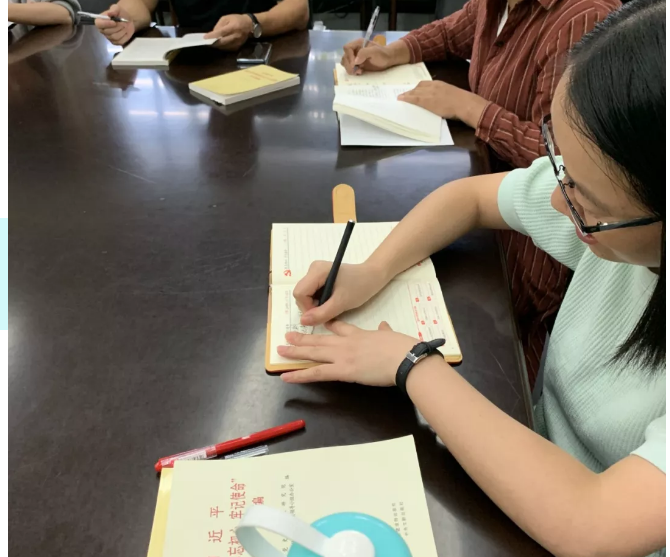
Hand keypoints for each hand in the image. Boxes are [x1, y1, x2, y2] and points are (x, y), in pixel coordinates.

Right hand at [95, 4, 133, 45]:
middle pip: (108, 32)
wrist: (127, 20)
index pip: (99, 24)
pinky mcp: (115, 42)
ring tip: (125, 26)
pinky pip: (120, 41)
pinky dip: (125, 36)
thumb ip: (113, 10)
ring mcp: (109, 37)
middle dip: (118, 27)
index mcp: (100, 21)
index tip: (114, 22)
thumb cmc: (120, 14)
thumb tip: (109, 14)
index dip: (106, 24)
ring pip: (115, 37)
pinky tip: (125, 31)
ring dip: (122, 31)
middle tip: (123, 23)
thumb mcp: (117, 8)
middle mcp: (102, 30)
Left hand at [204, 14, 253, 49]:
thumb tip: (213, 33)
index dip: (212, 36)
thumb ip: (219, 25)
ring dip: (217, 46)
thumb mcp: (226, 18)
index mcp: (233, 27)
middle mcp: (235, 36)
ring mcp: (237, 43)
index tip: (205, 37)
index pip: (221, 33)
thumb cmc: (236, 20)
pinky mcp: (238, 47)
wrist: (249, 26)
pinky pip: (228, 49)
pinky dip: (222, 47)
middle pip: (222, 42)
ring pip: (224, 47)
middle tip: (207, 43)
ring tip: (212, 44)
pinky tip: (219, 45)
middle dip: (214, 43)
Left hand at [278, 321, 416, 384]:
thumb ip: (385, 331)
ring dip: (295, 352)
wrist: (404, 357)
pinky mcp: (342, 371)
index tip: (320, 322)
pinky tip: (287, 376)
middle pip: (320, 340)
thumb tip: (385, 326)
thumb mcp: (391, 334)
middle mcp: (346, 343)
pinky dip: (299, 375)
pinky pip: (316, 373)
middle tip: (287, 336)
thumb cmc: (401, 347)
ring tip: (280, 350)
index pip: (340, 327)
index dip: (328, 325)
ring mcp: (342, 356)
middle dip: (302, 338)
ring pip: (313, 353)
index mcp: (359, 334)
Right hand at [293, 261, 389, 325]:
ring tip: (333, 305)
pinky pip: (312, 293)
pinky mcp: (319, 277)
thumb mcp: (341, 303)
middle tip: (329, 310)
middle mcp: (312, 269)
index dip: (307, 308)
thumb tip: (303, 321)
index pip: (300, 293)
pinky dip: (320, 301)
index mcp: (316, 270)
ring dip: (316, 305)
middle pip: (301, 294)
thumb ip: (322, 313)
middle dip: (312, 306)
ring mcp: (315, 272)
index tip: (322, 314)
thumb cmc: (360, 287)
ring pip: (306, 295)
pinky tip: (332, 301)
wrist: (373, 276)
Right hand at [341, 38, 395, 74]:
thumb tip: (355, 61)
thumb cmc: (382, 54)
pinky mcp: (357, 65)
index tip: (355, 64)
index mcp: (358, 44)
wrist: (388, 59)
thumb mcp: (375, 51)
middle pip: (345, 57)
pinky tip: (359, 72)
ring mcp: (355, 58)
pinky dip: (352, 72)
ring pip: (345, 63)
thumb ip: (364, 53)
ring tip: (358, 72)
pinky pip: (350, 68)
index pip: (347, 48)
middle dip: (349, 65)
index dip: (349, 56)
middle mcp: (355, 50)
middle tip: (356, 70)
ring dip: (349, 69)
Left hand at [398, 81, 489, 123]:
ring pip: (414, 92)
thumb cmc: (462, 102)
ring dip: (407, 95)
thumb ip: (444, 95)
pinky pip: (414, 99)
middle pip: (418, 87)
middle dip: (411, 91)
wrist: (464, 104)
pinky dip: (407, 99)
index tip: (413, 91)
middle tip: (404, 95)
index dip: (417, 88)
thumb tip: (441, 101)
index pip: (424, 84)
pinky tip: (402, 100)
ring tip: (401, 98)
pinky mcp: (427, 101)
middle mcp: (432, 86)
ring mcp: (429, 93)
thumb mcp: (451, 94)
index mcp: (439, 84)